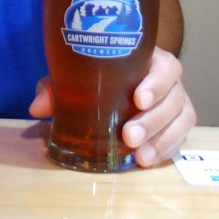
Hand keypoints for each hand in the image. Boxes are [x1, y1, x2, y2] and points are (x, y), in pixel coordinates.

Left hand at [28, 46, 195, 168]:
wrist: (115, 84)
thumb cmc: (98, 74)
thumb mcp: (78, 76)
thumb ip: (58, 87)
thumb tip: (37, 107)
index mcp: (149, 58)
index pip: (164, 66)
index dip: (156, 83)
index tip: (137, 99)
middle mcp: (169, 79)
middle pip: (174, 96)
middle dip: (153, 119)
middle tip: (129, 135)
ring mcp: (177, 102)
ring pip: (182, 118)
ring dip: (162, 138)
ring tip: (139, 155)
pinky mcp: (179, 124)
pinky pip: (182, 137)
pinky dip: (167, 149)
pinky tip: (147, 160)